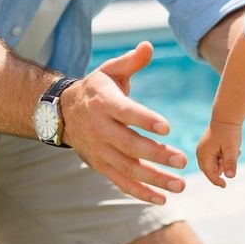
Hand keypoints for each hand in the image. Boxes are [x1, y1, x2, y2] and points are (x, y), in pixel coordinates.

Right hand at [58, 42, 188, 204]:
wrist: (62, 113)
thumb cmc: (96, 89)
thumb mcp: (110, 70)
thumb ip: (131, 61)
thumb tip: (148, 46)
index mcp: (104, 103)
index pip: (126, 113)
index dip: (145, 120)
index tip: (167, 127)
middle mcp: (100, 129)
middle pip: (129, 145)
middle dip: (156, 154)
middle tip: (182, 161)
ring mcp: (100, 151)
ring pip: (127, 168)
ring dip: (153, 178)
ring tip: (179, 183)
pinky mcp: (100, 165)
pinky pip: (120, 182)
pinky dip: (140, 192)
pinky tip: (162, 197)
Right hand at [196, 120, 242, 187]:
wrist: (228, 116)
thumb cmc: (229, 132)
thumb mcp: (232, 148)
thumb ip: (230, 163)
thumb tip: (230, 177)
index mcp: (203, 155)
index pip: (209, 174)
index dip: (217, 181)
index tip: (225, 186)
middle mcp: (201, 154)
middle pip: (212, 170)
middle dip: (224, 166)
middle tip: (233, 155)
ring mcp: (204, 151)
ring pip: (216, 164)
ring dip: (226, 161)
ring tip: (234, 150)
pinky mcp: (209, 148)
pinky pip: (218, 158)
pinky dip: (225, 156)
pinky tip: (232, 148)